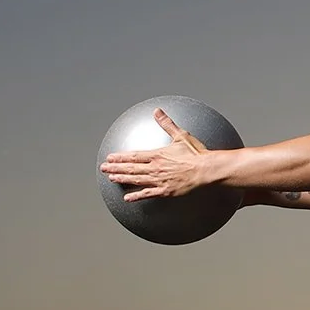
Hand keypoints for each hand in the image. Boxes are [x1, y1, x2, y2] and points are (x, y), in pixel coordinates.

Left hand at [98, 108, 217, 201]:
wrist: (206, 170)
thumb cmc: (196, 154)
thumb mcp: (180, 135)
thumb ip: (166, 124)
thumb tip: (157, 111)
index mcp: (157, 155)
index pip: (133, 156)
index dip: (120, 157)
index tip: (110, 157)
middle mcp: (155, 168)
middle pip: (130, 168)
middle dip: (115, 168)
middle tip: (104, 168)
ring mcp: (159, 180)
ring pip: (136, 180)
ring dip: (122, 179)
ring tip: (111, 179)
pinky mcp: (165, 191)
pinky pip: (147, 194)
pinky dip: (136, 196)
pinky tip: (127, 198)